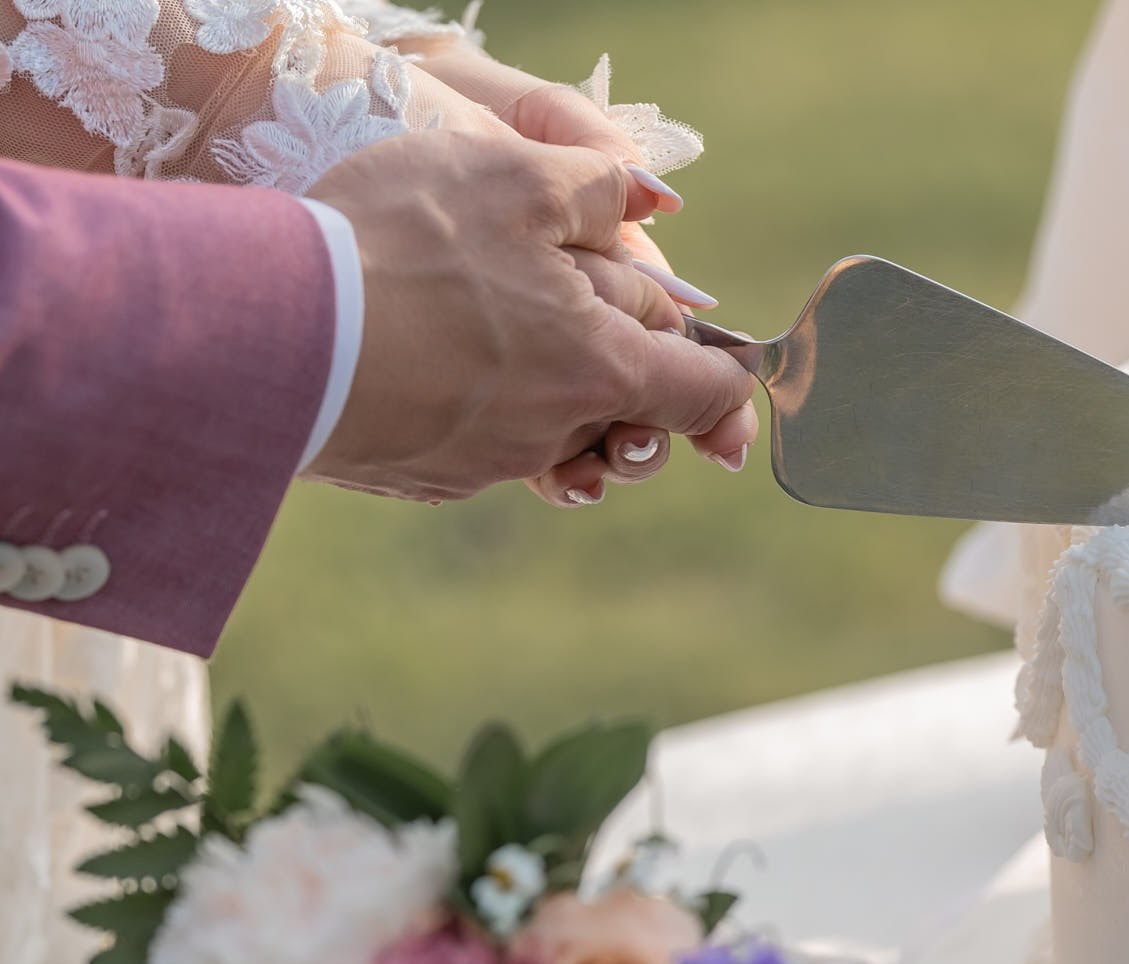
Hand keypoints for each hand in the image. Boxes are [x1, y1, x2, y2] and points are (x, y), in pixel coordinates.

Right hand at [304, 131, 756, 502]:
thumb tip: (652, 202)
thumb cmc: (397, 245)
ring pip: (556, 429)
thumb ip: (599, 188)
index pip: (705, 392)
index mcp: (602, 371)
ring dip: (551, 386)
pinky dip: (482, 404)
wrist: (263, 331)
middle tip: (572, 297)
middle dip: (623, 361)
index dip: (720, 367)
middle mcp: (556, 435)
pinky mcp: (425, 476)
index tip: (715, 350)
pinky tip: (436, 352)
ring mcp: (487, 465)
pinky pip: (483, 443)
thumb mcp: (513, 178)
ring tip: (499, 320)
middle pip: (629, 409)